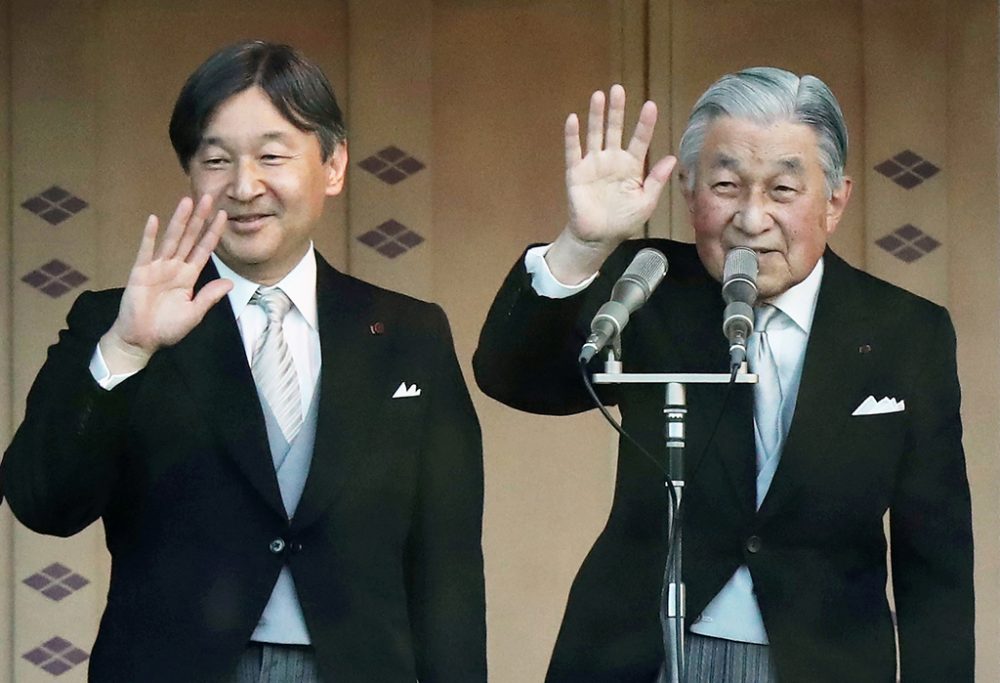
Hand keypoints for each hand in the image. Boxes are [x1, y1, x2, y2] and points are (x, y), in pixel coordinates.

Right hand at [99, 195, 232, 373]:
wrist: (141, 339)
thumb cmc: (167, 328)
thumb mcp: (194, 314)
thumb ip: (209, 297)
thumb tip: (230, 282)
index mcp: (189, 277)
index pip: (204, 250)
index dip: (213, 233)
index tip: (224, 216)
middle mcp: (174, 267)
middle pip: (189, 238)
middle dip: (199, 218)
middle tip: (207, 197)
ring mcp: (157, 267)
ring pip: (171, 239)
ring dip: (179, 221)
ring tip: (187, 202)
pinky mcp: (140, 272)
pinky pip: (145, 251)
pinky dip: (149, 236)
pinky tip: (154, 220)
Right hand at [547, 84, 676, 282]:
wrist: (598, 237)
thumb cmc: (623, 221)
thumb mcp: (646, 202)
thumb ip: (656, 180)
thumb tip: (672, 158)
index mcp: (631, 166)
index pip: (639, 139)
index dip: (645, 124)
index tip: (650, 106)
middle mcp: (612, 160)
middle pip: (615, 129)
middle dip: (617, 110)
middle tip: (618, 89)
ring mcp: (593, 164)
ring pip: (595, 134)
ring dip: (596, 116)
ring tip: (599, 96)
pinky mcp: (575, 172)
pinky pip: (573, 151)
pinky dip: (573, 136)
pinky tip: (573, 119)